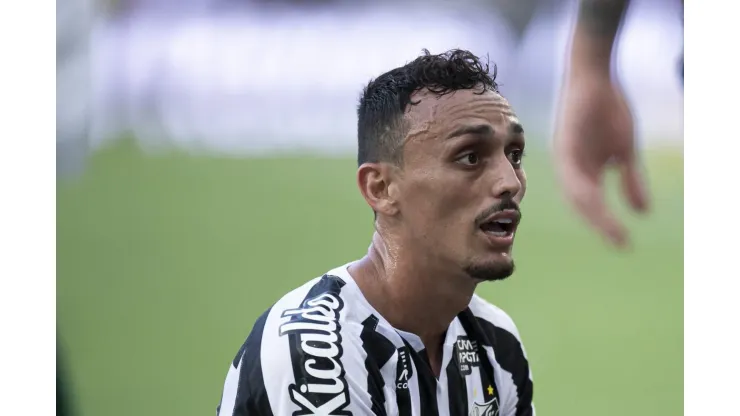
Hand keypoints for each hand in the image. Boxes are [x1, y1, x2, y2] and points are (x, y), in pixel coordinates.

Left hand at [554, 74, 648, 246]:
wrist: (594, 76)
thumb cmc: (607, 110)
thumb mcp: (624, 150)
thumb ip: (630, 179)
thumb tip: (642, 212)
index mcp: (581, 170)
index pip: (589, 203)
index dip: (605, 222)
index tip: (623, 241)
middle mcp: (568, 167)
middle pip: (581, 204)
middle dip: (601, 224)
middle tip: (621, 243)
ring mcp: (564, 157)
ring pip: (577, 194)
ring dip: (596, 214)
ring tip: (614, 230)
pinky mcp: (564, 144)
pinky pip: (574, 174)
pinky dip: (586, 190)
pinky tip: (599, 202)